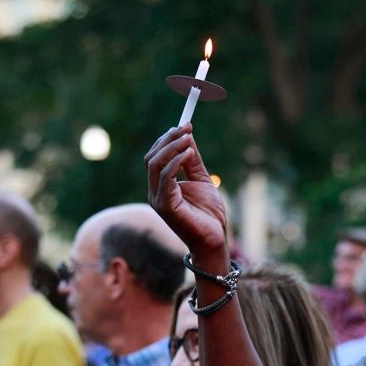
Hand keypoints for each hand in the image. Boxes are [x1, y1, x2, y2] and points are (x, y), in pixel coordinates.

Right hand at [145, 125, 229, 265]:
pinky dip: (176, 161)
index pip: (156, 156)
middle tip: (186, 128)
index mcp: (161, 186)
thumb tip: (187, 136)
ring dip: (172, 147)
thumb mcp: (201, 180)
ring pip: (155, 164)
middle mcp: (155, 192)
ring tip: (189, 139)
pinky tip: (189, 153)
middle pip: (152, 157)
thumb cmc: (208, 214)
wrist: (213, 239)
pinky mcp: (165, 206)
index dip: (168, 139)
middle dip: (168, 139)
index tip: (185, 125)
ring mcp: (157, 199)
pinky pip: (165, 177)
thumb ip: (193, 161)